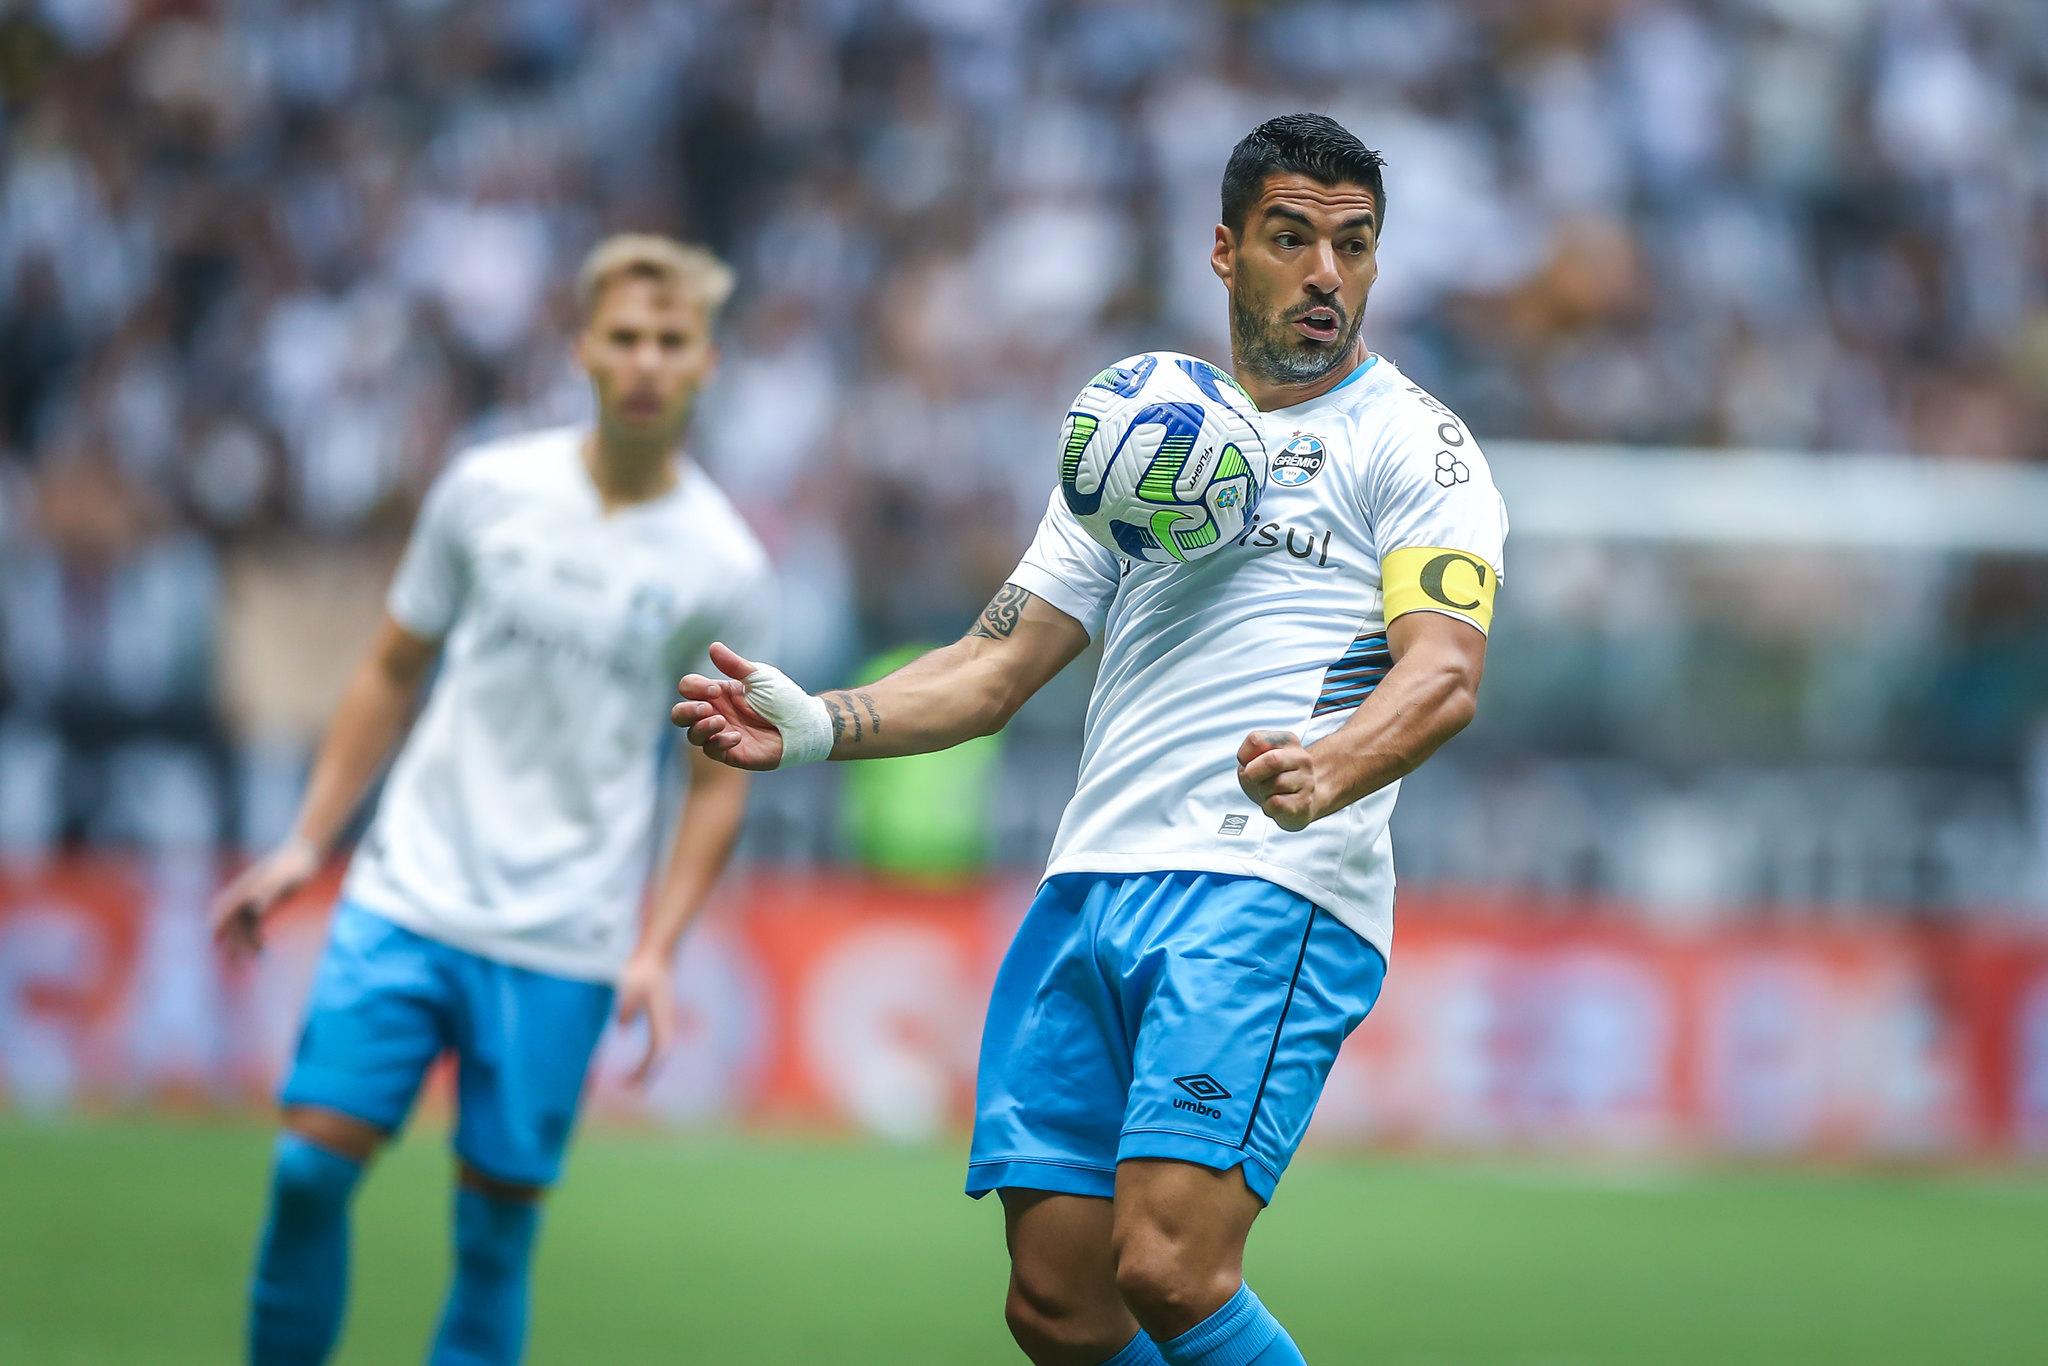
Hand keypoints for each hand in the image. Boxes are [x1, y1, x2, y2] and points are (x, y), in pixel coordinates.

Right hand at [210, 837, 321, 958]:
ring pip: (243, 925)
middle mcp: (247, 894)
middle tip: (232, 961)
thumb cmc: (297, 866)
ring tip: (257, 957)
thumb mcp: (286, 880)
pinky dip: (254, 936)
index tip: (215, 941)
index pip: (225, 908)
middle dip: (231, 940)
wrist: (307, 854)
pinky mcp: (266, 902)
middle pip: (233, 921)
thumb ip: (270, 894)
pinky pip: (254, 923)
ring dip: (245, 941)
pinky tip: (262, 947)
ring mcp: (255, 899)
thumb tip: (256, 911)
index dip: (219, 925)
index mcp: (248, 888)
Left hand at [614, 950, 679, 1087]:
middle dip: (645, 1074)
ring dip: (647, 1065)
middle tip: (629, 1088)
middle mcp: (666, 1022)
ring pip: (658, 1050)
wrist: (658, 949)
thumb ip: (627, 1007)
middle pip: (659, 1057)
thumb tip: (624, 1029)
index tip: (630, 1084)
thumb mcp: (630, 988)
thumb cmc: (644, 968)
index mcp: (662, 1020)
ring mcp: (665, 1018)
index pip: (657, 1054)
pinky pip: (655, 1041)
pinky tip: (635, 1056)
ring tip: (632, 1077)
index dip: (644, 1072)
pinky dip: (648, 1054)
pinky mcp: (660, 1013)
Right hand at [671, 642, 786, 770]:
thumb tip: (713, 647)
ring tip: (721, 721)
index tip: (715, 689)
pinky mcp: (732, 753)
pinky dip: (719, 742)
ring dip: (701, 728)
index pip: (689, 688)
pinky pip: (712, 751)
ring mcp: (723, 734)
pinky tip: (737, 736)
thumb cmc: (783, 699)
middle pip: (680, 714)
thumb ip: (735, 666)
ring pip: (692, 735)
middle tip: (707, 708)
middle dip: (686, 711)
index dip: (694, 688)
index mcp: (720, 693)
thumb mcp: (759, 678)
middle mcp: (717, 713)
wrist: (804, 725)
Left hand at [1236, 730, 1320, 831]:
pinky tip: (1274, 803)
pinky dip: (1268, 806)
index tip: (1247, 764)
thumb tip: (1248, 770)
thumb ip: (1248, 757)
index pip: (1256, 740)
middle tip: (1252, 780)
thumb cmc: (1271, 777)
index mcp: (1287, 741)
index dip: (1243, 756)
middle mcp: (1301, 758)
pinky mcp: (1305, 802)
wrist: (1297, 799)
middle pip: (1272, 760)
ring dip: (1262, 791)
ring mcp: (1306, 780)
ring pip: (1275, 784)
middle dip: (1253, 774)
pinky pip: (1277, 803)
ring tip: (1268, 792)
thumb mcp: (1255, 760)